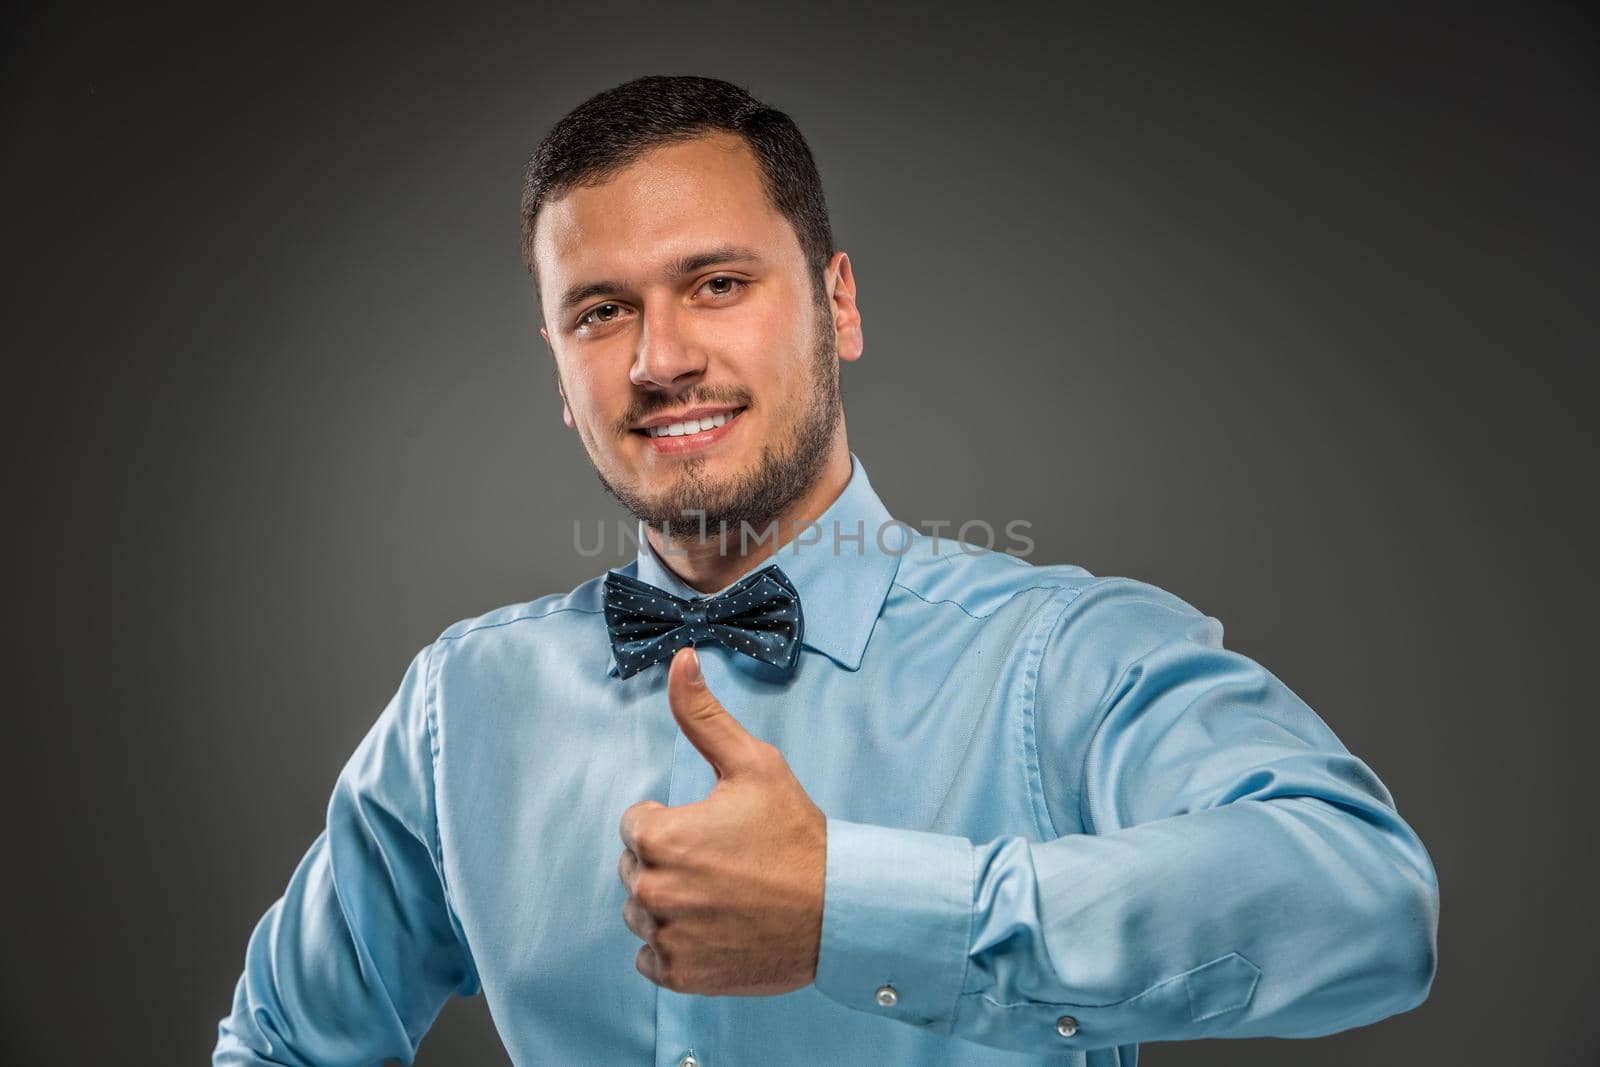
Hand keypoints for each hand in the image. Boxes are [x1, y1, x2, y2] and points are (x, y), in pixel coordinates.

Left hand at [618, 645, 826, 995]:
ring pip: (641, 913)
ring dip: (670, 905)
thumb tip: (679, 658)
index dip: (674, 821)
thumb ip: (703, 715)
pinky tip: (716, 930)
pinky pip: (651, 959)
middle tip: (725, 863)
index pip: (635, 824)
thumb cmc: (795, 834)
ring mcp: (666, 938)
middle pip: (636, 869)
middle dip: (670, 862)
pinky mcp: (680, 975)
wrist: (839, 911)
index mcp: (661, 837)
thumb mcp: (753, 765)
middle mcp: (653, 891)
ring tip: (722, 897)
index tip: (715, 830)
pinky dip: (676, 947)